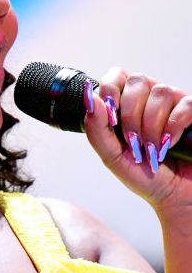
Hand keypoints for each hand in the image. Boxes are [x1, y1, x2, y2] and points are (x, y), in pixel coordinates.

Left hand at [83, 67, 191, 216]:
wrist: (175, 196)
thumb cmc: (144, 175)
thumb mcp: (111, 156)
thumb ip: (96, 129)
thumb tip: (90, 99)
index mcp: (126, 105)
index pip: (115, 76)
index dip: (111, 89)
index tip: (111, 118)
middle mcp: (149, 99)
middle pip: (136, 81)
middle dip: (131, 115)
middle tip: (134, 142)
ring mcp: (174, 103)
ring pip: (160, 91)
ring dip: (152, 126)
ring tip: (153, 149)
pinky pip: (184, 104)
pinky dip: (173, 127)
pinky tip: (170, 144)